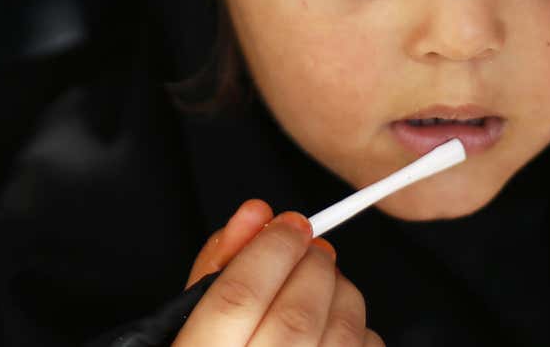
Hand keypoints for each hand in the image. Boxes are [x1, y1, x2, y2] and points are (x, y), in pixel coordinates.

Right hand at [175, 200, 382, 346]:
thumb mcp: (190, 320)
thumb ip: (217, 268)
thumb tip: (254, 215)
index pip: (238, 297)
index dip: (271, 249)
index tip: (289, 224)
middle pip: (296, 314)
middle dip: (313, 264)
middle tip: (311, 249)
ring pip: (340, 334)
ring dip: (341, 291)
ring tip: (322, 285)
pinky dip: (358, 328)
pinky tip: (334, 325)